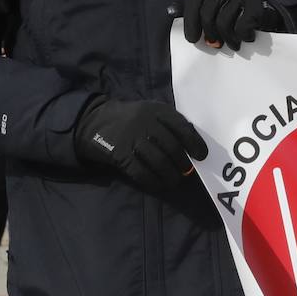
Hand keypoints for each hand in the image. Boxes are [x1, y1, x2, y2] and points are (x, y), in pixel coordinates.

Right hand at [74, 97, 206, 192]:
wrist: (95, 120)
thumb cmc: (131, 119)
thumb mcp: (150, 112)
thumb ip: (168, 124)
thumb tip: (191, 145)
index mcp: (157, 110)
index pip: (182, 126)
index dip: (194, 142)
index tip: (202, 156)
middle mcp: (146, 122)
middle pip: (172, 146)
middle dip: (182, 162)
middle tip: (186, 172)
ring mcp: (132, 138)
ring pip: (158, 161)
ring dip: (170, 175)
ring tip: (174, 181)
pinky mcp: (120, 153)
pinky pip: (140, 171)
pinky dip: (152, 181)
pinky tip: (158, 185)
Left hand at [182, 0, 280, 49]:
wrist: (261, 8)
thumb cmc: (230, 11)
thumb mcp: (210, 6)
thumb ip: (192, 10)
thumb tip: (170, 10)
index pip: (194, 2)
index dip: (190, 23)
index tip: (193, 39)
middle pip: (207, 15)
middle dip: (210, 34)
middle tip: (216, 44)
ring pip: (224, 23)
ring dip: (228, 39)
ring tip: (232, 45)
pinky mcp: (254, 2)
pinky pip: (241, 26)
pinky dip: (243, 36)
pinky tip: (246, 36)